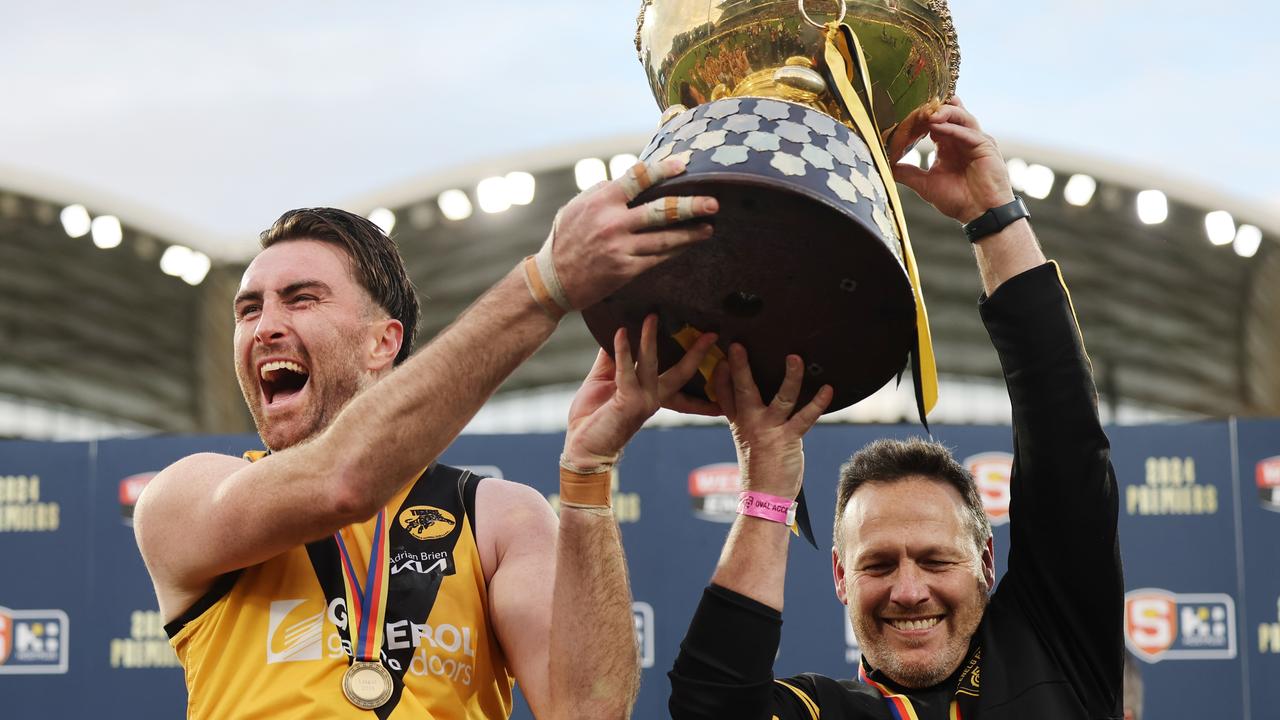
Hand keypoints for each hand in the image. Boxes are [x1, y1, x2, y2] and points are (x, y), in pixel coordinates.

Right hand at [552, 157, 718, 309]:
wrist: (554, 281)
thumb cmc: (566, 239)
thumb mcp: (577, 207)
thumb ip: (604, 192)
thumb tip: (631, 178)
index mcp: (601, 201)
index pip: (637, 178)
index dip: (662, 169)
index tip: (684, 164)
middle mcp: (613, 223)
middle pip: (661, 211)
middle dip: (690, 207)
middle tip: (714, 203)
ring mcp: (620, 248)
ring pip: (665, 239)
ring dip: (690, 234)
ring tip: (709, 228)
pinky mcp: (625, 270)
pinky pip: (657, 259)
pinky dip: (675, 252)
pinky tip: (687, 246)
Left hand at [563, 315, 718, 467]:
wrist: (581, 447)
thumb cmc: (592, 418)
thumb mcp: (604, 382)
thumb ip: (613, 359)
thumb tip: (618, 331)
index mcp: (652, 396)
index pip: (682, 384)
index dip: (700, 371)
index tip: (718, 359)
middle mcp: (654, 399)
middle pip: (682, 372)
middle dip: (698, 353)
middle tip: (712, 334)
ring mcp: (644, 400)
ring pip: (652, 362)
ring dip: (650, 337)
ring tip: (652, 316)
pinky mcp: (629, 401)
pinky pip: (626, 369)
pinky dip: (622, 350)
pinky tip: (620, 332)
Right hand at [712, 345, 831, 498]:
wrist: (764, 497)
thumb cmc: (759, 467)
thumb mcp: (746, 439)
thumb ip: (747, 416)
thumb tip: (752, 396)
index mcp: (738, 422)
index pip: (724, 395)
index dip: (721, 376)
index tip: (722, 357)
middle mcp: (750, 423)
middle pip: (743, 389)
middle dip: (740, 367)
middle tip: (737, 347)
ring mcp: (769, 430)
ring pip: (781, 397)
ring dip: (790, 377)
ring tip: (794, 358)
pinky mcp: (788, 439)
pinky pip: (805, 417)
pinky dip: (818, 402)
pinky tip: (827, 390)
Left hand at [893, 97, 1013, 223]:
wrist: (979, 214)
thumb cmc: (958, 200)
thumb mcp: (925, 184)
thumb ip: (908, 173)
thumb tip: (887, 166)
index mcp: (948, 145)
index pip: (936, 123)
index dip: (922, 118)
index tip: (906, 115)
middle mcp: (962, 139)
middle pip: (950, 114)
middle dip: (934, 109)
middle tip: (918, 107)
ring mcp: (975, 141)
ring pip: (962, 117)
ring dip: (945, 114)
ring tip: (929, 114)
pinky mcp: (986, 146)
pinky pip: (969, 133)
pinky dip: (954, 129)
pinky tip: (939, 126)